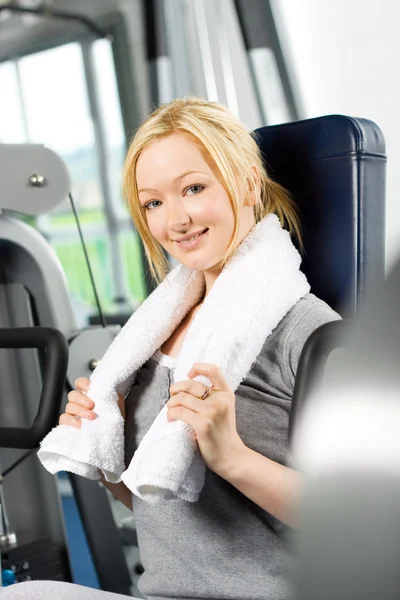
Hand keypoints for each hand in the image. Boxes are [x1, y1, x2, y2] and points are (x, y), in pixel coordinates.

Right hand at [59, 378, 125, 428]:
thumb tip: (106, 388)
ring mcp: (73, 413)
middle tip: (92, 405)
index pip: (80, 383)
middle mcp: (79, 402)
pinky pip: (64, 419)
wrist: (113, 432)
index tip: (89, 388)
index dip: (82, 383)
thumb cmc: (113, 416)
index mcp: (89, 393)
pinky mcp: (69, 424)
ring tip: (91, 417)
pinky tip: (81, 425)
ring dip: (80, 411)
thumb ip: (110, 393)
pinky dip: (72, 421)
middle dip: (82, 399)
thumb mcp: (116, 401)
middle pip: (73, 395)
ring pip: (69, 406)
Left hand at [166, 363, 245, 478]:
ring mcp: (212, 412)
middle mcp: (220, 400)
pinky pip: (179, 412)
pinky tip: (172, 419)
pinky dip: (171, 414)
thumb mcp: (223, 408)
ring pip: (181, 398)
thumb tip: (184, 386)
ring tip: (171, 411)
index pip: (213, 370)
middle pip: (190, 384)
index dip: (198, 367)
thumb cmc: (222, 432)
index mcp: (226, 393)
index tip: (189, 375)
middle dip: (175, 389)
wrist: (231, 456)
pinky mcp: (203, 424)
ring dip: (171, 404)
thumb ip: (211, 396)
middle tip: (173, 397)